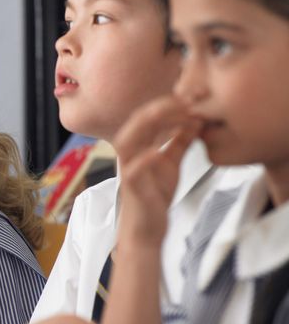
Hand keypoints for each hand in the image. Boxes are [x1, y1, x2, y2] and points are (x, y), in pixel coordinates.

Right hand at [113, 96, 199, 247]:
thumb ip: (179, 142)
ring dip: (153, 124)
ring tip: (180, 115)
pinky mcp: (132, 187)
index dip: (170, 102)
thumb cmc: (154, 196)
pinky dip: (144, 158)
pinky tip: (159, 151)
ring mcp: (128, 169)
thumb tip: (195, 120)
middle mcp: (129, 153)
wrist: (146, 228)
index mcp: (138, 145)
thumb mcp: (170, 163)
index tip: (194, 96)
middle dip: (163, 106)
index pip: (149, 115)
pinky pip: (133, 169)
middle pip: (138, 121)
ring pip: (129, 139)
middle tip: (189, 100)